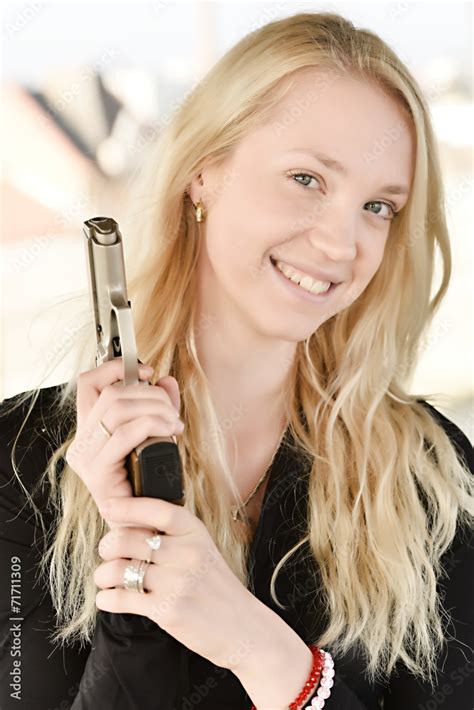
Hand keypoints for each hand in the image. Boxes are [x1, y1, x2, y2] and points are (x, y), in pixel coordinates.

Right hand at [65, 357, 184, 525]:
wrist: (148, 526)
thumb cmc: (151, 482)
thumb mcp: (158, 434)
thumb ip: (160, 406)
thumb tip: (166, 380)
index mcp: (90, 430)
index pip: (88, 383)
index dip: (115, 368)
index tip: (147, 370)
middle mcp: (82, 442)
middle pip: (111, 393)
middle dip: (149, 393)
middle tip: (171, 407)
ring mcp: (87, 458)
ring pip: (118, 410)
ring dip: (156, 409)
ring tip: (175, 423)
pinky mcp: (98, 472)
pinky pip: (126, 434)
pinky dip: (153, 425)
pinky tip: (172, 432)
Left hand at [94, 495, 260, 670]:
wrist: (243, 626)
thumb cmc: (215, 586)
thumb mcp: (202, 549)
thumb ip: (172, 536)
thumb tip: (127, 525)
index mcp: (195, 532)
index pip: (158, 511)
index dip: (128, 506)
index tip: (107, 505)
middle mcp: (186, 553)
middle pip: (128, 539)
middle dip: (107, 545)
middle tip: (106, 552)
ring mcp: (177, 582)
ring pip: (118, 569)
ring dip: (102, 574)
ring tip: (105, 578)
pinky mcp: (167, 610)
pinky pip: (121, 599)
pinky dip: (106, 598)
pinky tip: (108, 598)